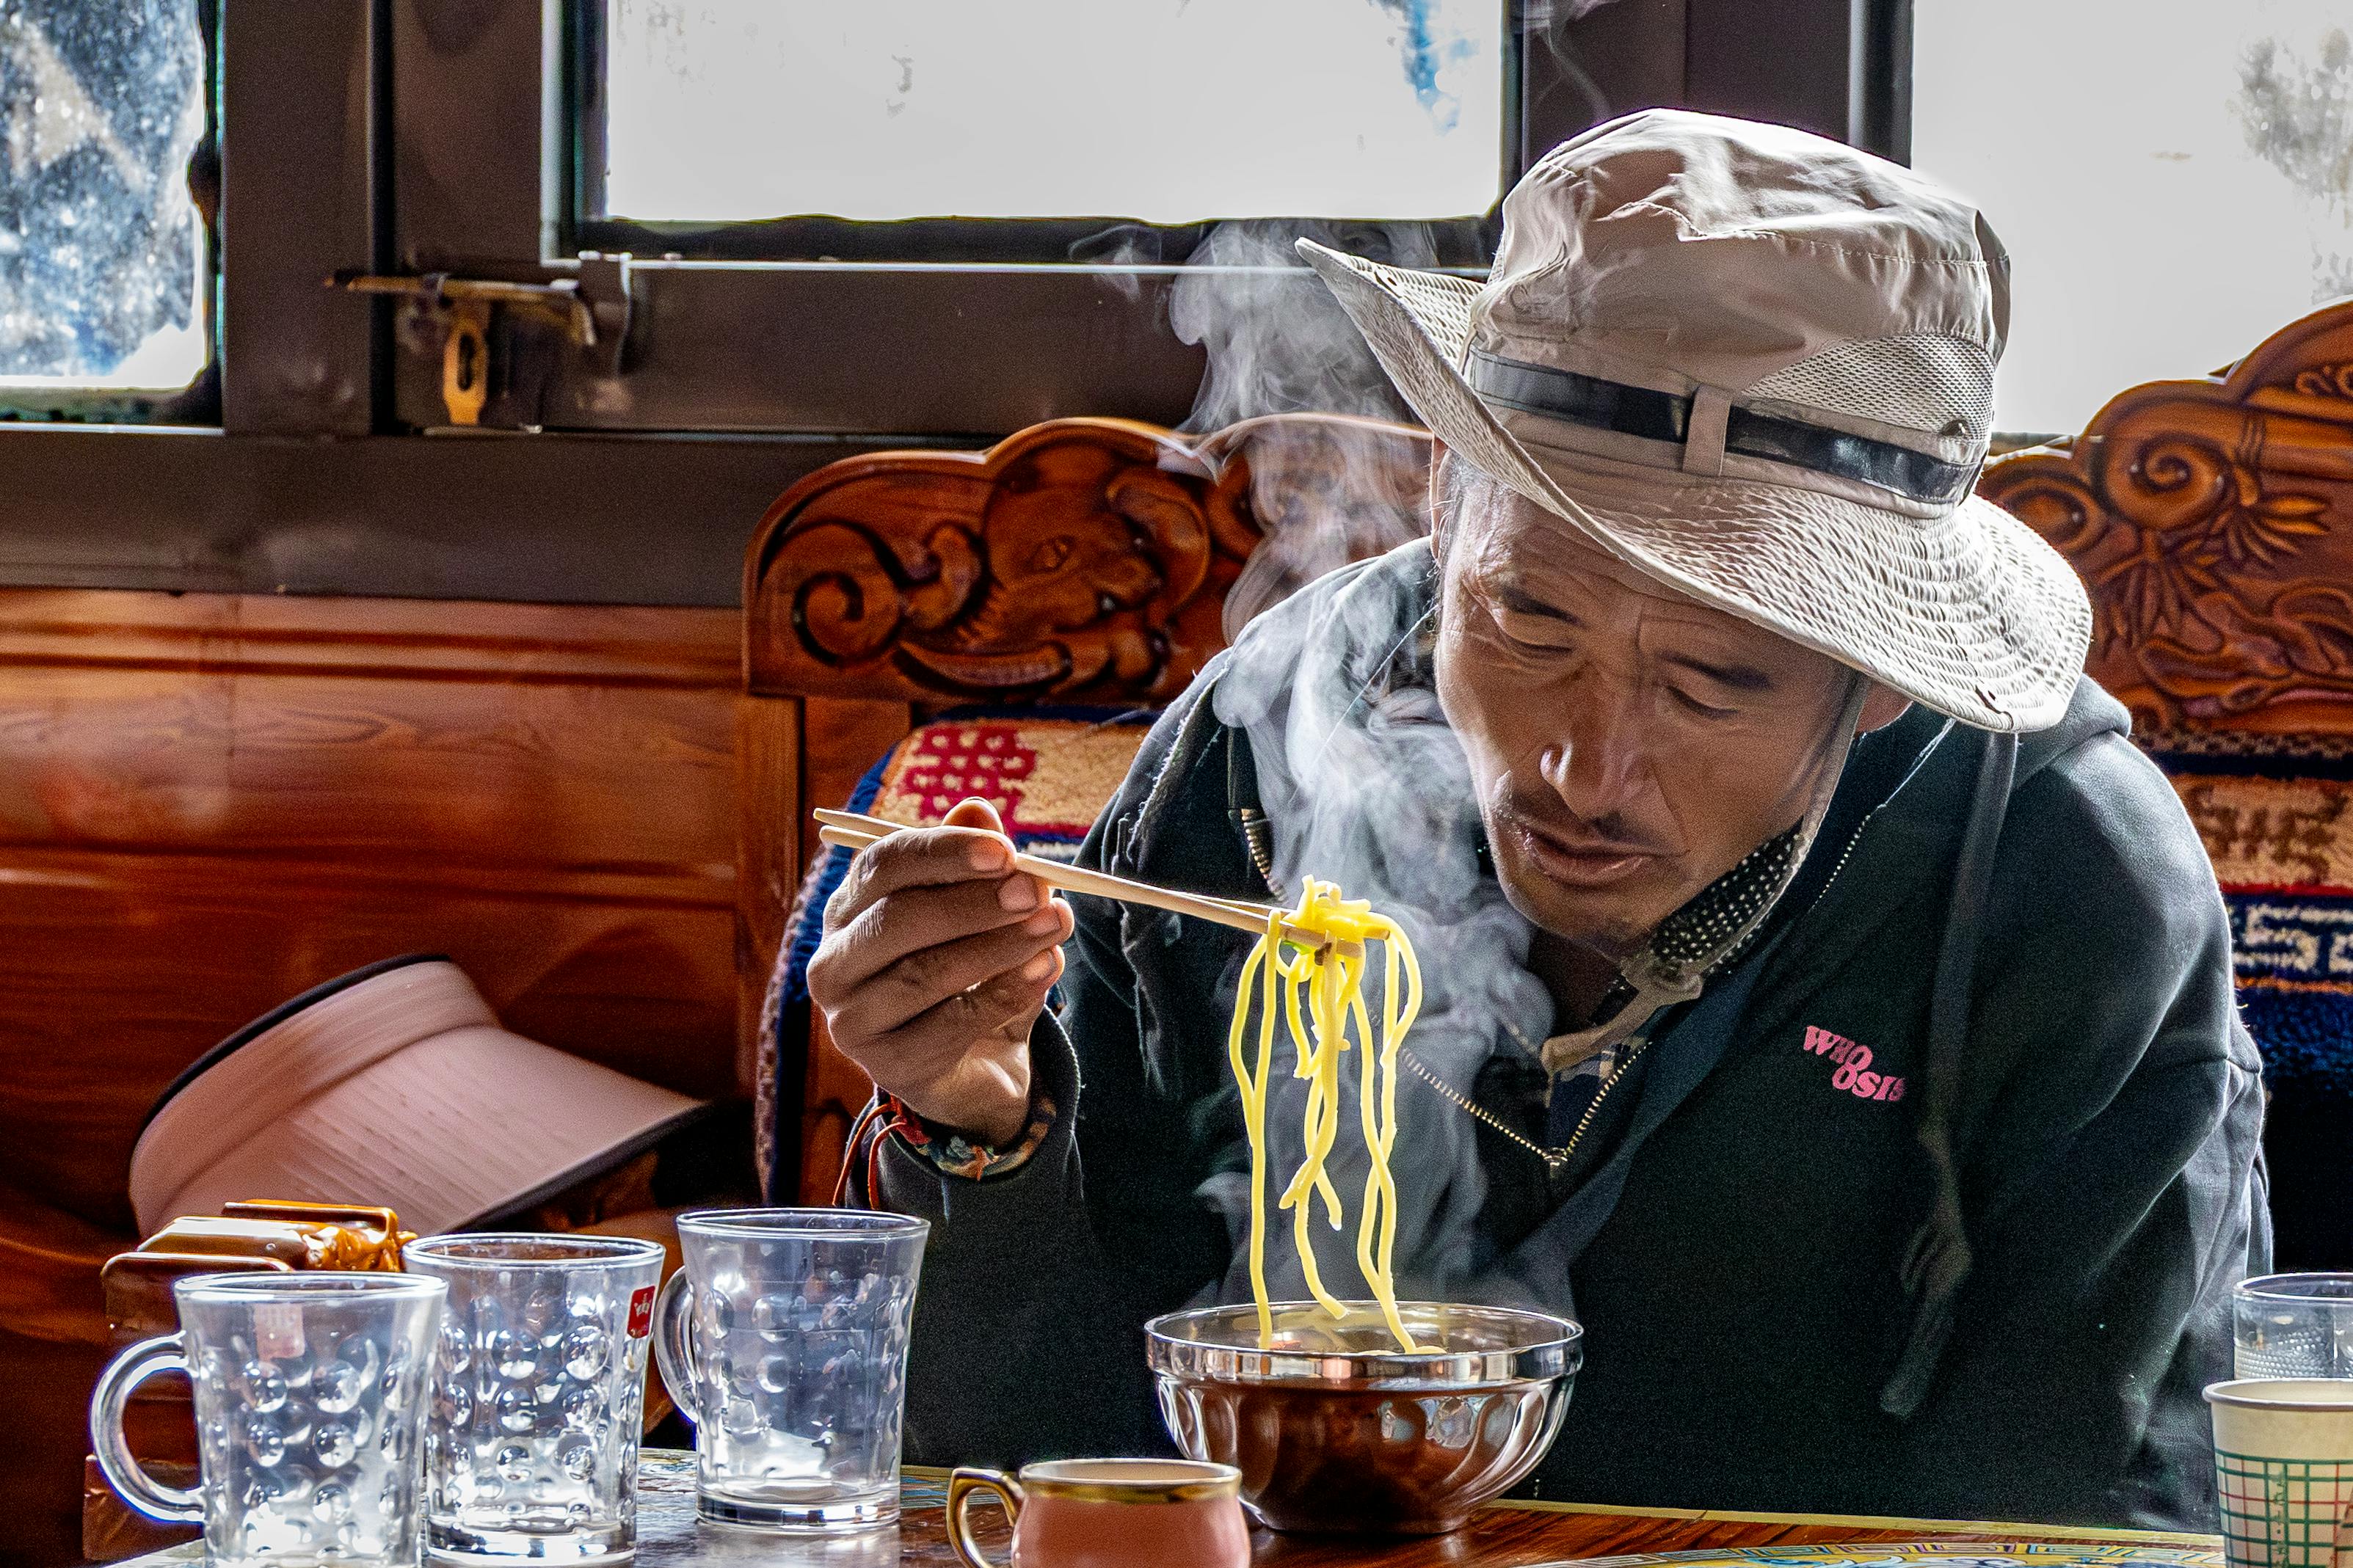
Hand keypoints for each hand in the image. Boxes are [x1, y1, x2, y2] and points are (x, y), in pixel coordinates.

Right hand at [806, 798, 1071, 1148]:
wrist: (973, 1068)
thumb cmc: (967, 974)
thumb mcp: (976, 913)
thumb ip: (974, 864)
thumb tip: (977, 808)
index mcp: (850, 908)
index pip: (882, 865)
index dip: (943, 852)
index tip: (1005, 850)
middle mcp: (835, 962)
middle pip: (897, 919)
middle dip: (974, 902)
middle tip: (1036, 890)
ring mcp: (853, 1020)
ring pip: (925, 974)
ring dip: (1000, 946)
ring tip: (1055, 925)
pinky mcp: (888, 1066)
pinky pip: (951, 1024)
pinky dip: (1005, 993)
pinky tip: (1045, 969)